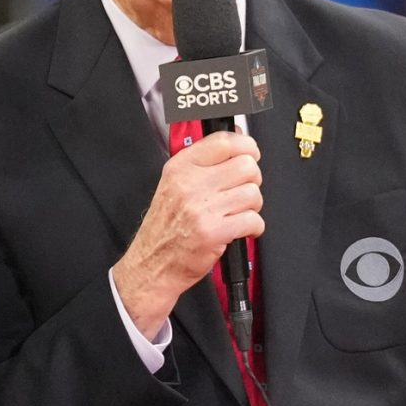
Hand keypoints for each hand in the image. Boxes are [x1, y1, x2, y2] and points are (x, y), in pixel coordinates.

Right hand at [111, 131, 264, 338]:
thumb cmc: (165, 227)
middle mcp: (190, 184)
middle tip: (241, 191)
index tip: (250, 154)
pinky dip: (254, 227)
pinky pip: (253, 220)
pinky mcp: (214, 232)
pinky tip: (240, 230)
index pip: (223, 141)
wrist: (151, 264)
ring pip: (253, 193)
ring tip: (237, 213)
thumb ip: (203, 164)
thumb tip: (238, 142)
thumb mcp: (174, 185)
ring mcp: (202, 208)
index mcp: (180, 167)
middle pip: (246, 165)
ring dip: (253, 206)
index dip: (246, 146)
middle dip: (252, 180)